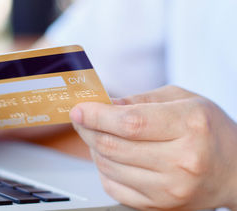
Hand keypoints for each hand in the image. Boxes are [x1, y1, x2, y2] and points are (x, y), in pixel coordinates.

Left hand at [70, 85, 236, 209]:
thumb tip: (102, 104)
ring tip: (98, 134)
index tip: (78, 109)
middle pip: (113, 146)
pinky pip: (113, 187)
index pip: (129, 123)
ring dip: (94, 147)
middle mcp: (181, 161)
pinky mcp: (160, 206)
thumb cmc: (208, 129)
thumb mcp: (181, 99)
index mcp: (189, 126)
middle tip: (81, 118)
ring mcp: (170, 189)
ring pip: (108, 166)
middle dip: (87, 129)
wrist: (234, 169)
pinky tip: (110, 155)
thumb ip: (139, 100)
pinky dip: (103, 168)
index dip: (96, 115)